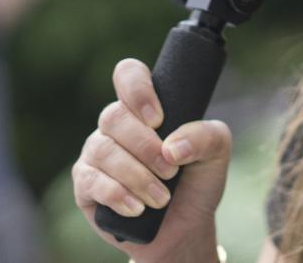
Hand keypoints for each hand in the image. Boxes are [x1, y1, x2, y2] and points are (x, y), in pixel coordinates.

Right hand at [72, 58, 231, 262]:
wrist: (184, 227)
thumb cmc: (196, 180)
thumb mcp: (217, 154)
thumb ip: (206, 136)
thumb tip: (172, 146)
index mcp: (145, 108)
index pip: (128, 74)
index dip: (137, 89)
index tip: (158, 118)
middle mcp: (116, 126)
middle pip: (114, 117)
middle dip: (146, 147)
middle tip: (171, 170)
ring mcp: (97, 153)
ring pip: (104, 150)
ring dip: (137, 176)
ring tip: (162, 198)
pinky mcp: (86, 184)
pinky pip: (91, 181)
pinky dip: (118, 194)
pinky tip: (138, 207)